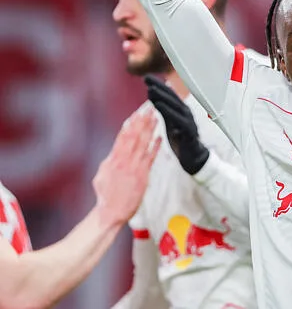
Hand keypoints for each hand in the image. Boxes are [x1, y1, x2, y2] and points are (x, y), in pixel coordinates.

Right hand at [93, 108, 159, 226]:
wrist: (111, 212)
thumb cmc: (106, 196)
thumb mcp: (101, 176)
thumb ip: (109, 161)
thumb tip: (113, 152)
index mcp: (113, 160)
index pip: (123, 137)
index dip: (131, 124)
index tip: (137, 113)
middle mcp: (123, 161)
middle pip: (134, 137)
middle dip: (142, 122)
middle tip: (149, 109)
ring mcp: (134, 168)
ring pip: (143, 144)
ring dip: (150, 130)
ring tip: (156, 118)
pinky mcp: (143, 176)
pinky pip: (150, 158)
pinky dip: (155, 147)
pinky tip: (160, 138)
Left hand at [145, 75, 209, 174]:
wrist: (193, 157)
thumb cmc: (180, 138)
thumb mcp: (169, 122)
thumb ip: (162, 109)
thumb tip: (151, 93)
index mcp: (180, 109)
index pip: (168, 94)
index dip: (158, 85)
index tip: (146, 77)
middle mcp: (185, 112)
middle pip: (172, 97)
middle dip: (159, 86)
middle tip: (146, 78)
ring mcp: (188, 120)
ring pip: (175, 106)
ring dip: (162, 96)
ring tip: (150, 89)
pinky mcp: (189, 131)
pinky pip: (178, 119)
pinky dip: (168, 111)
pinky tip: (159, 105)